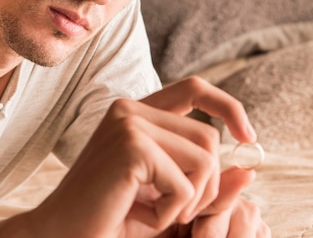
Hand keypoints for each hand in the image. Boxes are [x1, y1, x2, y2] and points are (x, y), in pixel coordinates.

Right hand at [27, 76, 260, 237]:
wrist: (61, 234)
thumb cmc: (112, 217)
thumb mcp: (165, 195)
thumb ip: (204, 180)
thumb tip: (251, 170)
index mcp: (135, 113)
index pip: (194, 89)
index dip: (228, 106)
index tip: (249, 138)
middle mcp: (130, 110)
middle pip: (208, 135)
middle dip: (210, 182)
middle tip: (182, 211)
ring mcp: (129, 125)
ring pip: (205, 158)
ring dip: (194, 199)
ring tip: (161, 214)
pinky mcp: (131, 147)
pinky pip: (185, 184)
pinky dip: (173, 212)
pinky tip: (142, 216)